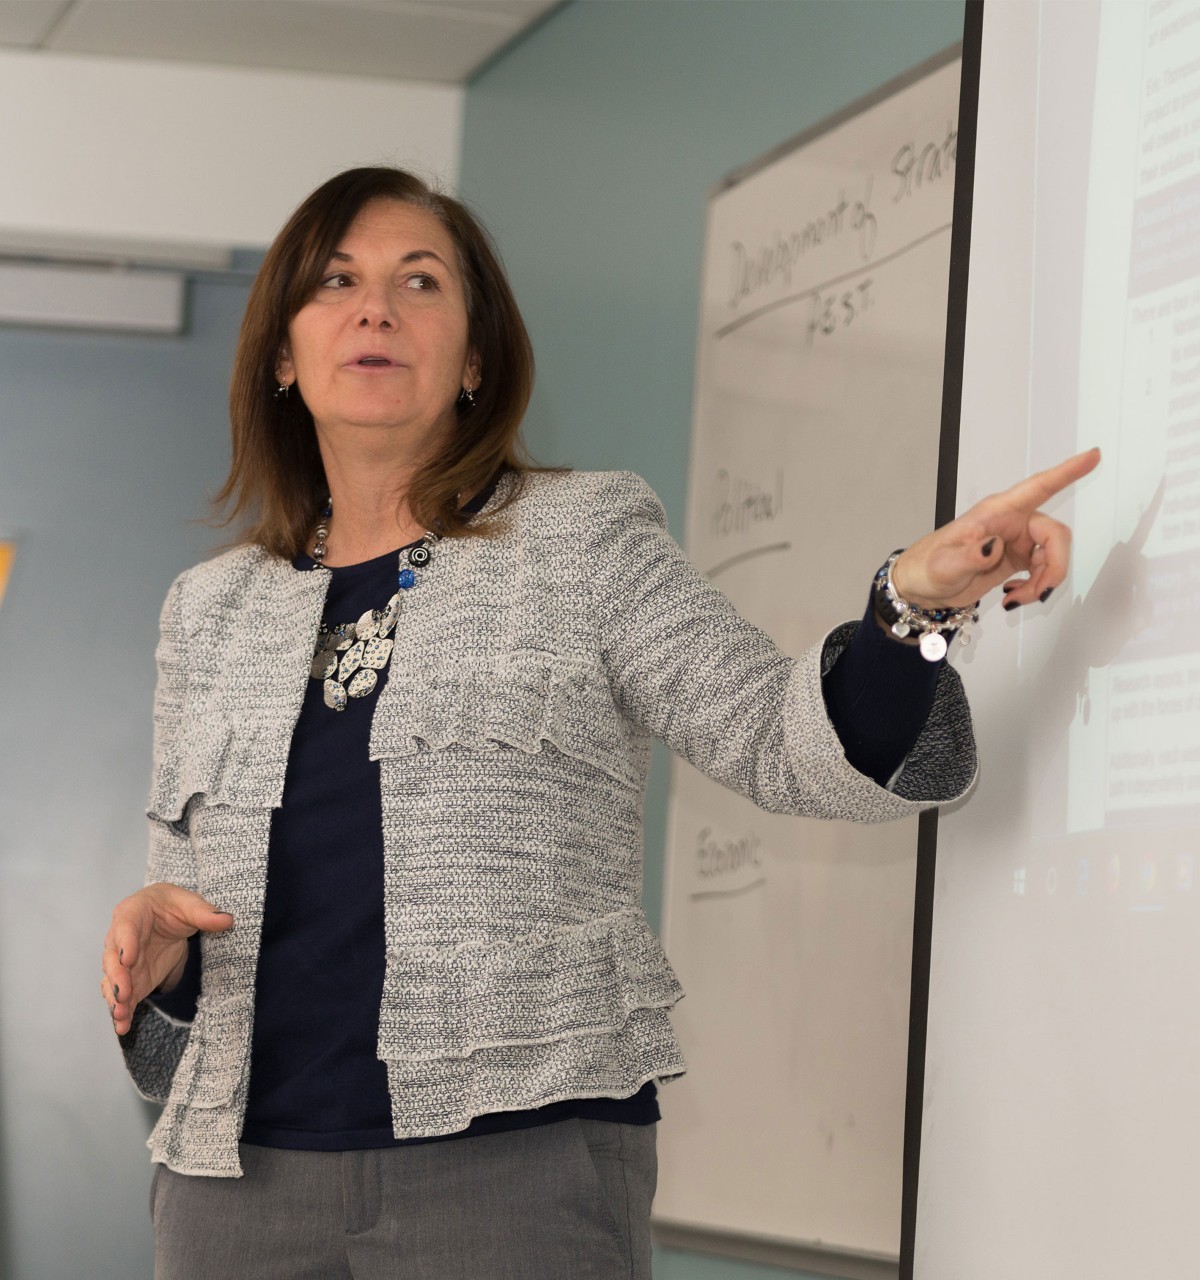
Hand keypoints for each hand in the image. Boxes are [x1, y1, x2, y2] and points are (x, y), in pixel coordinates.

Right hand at [101, 883, 232, 1035]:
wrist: (165, 916)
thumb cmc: (172, 906)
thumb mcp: (190, 904)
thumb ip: (205, 913)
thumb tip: (227, 919)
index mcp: (132, 912)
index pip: (125, 927)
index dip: (126, 943)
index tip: (129, 959)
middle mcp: (119, 939)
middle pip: (112, 958)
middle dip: (117, 977)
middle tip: (124, 993)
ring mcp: (123, 963)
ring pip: (113, 980)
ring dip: (115, 998)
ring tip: (121, 1015)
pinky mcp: (131, 980)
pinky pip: (122, 996)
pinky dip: (122, 1011)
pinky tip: (123, 1026)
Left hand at [891, 448, 1100, 609]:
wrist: (921, 587)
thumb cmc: (927, 567)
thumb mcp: (943, 564)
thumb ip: (968, 557)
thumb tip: (993, 547)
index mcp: (995, 512)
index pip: (1037, 488)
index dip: (1066, 472)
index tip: (1092, 456)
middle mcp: (1011, 522)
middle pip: (1055, 536)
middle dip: (1054, 567)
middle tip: (1037, 593)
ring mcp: (1016, 541)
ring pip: (1052, 557)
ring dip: (1042, 583)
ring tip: (1015, 598)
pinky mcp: (1017, 559)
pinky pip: (1042, 570)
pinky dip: (1035, 588)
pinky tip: (1014, 595)